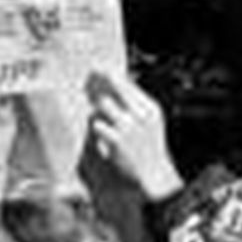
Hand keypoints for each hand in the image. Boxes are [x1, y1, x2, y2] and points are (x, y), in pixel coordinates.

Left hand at [85, 72, 182, 201]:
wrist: (153, 174)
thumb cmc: (148, 148)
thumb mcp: (150, 123)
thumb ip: (135, 107)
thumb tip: (114, 89)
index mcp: (150, 108)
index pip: (128, 84)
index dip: (111, 75)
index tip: (98, 68)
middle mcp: (141, 114)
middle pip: (115, 87)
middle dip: (100, 80)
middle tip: (88, 75)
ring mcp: (129, 126)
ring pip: (103, 105)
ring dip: (97, 110)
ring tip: (100, 119)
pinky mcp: (117, 140)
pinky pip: (97, 125)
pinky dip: (97, 128)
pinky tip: (100, 135)